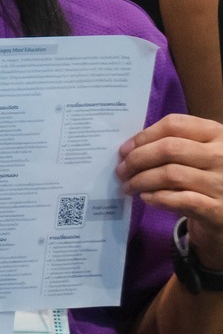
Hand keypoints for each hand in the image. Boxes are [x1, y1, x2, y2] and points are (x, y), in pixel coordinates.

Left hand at [119, 114, 222, 265]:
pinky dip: (158, 198)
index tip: (124, 150)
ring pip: (171, 174)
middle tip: (121, 171)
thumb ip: (172, 145)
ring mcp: (222, 182)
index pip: (175, 124)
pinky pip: (181, 200)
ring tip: (128, 186)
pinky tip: (146, 197)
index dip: (144, 136)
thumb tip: (129, 149)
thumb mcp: (198, 154)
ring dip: (141, 181)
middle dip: (137, 159)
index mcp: (217, 134)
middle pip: (169, 148)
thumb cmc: (207, 177)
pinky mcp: (218, 209)